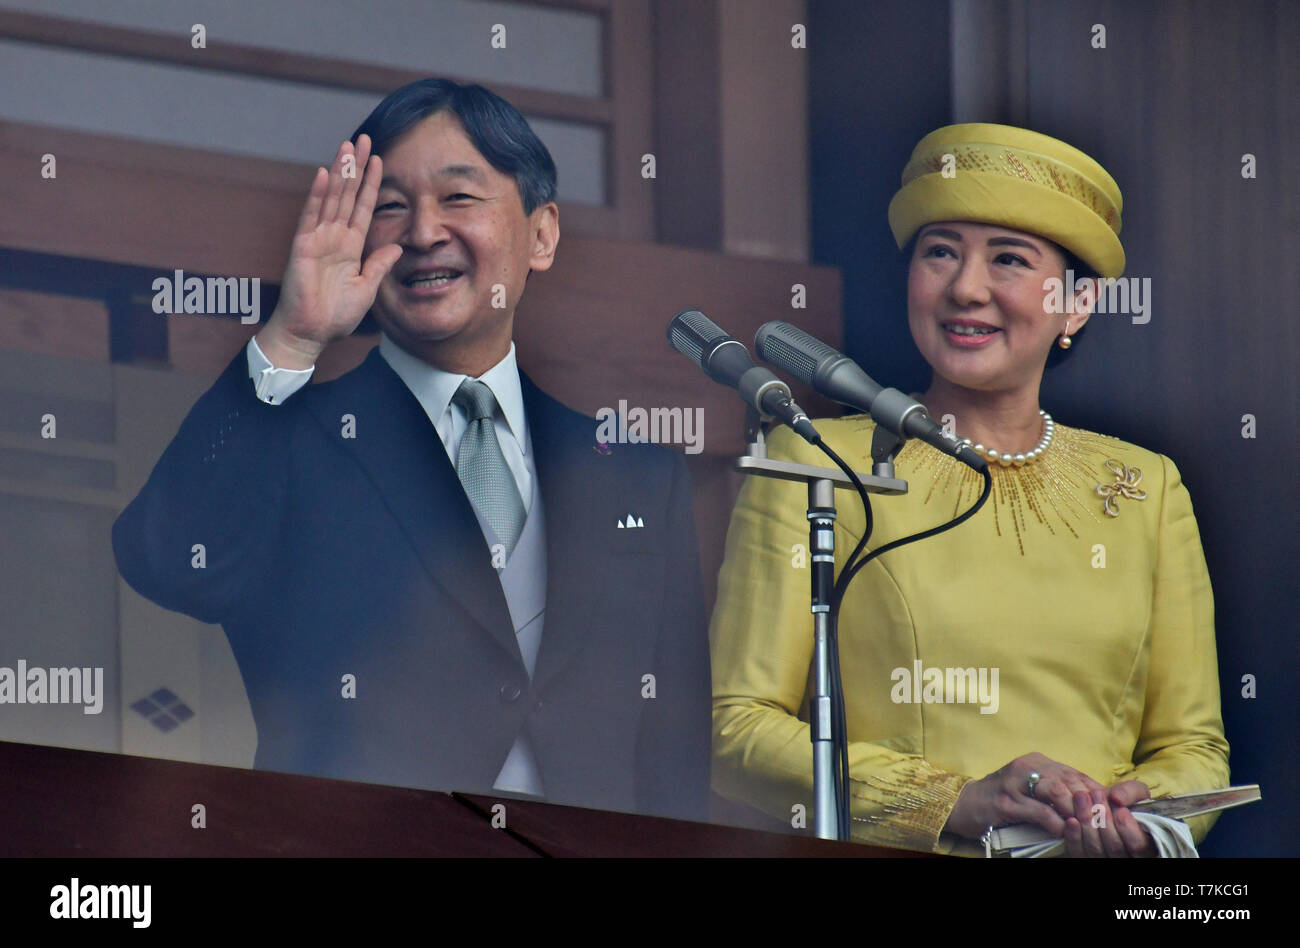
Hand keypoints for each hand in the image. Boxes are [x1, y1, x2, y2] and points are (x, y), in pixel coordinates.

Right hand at [257, 134, 403, 368]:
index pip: (364, 208)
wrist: (311, 333)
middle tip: (364, 139)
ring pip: (331, 198)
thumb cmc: (336, 315)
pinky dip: (318, 194)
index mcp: (351, 247)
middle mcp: (334, 237)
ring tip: (347, 146)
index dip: (372, 185)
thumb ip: (379, 264)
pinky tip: (325, 173)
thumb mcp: (367, 288)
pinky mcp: (303, 246)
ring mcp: (318, 239)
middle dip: (356, 168)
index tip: (381, 160)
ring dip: (340, 172)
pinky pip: (312, 216)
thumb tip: (396, 245)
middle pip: (347, 194)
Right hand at [944, 752, 1106, 839]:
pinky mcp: (1005, 801)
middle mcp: (1027, 766)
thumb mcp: (1031, 789)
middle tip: (1102, 821)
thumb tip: (1092, 804)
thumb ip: (1056, 791)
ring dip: (1074, 810)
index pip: (1075, 774)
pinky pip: (1038, 811)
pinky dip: (1054, 822)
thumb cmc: (1002, 799)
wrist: (965, 805)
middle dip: (1089, 802)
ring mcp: (1014, 782)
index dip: (1096, 792)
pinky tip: (1063, 830)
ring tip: (1084, 825)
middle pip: (1068, 780)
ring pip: (1056, 791)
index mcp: (1037, 762)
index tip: (1109, 809)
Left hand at [1063, 786, 1155, 856]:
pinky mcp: (1085, 858)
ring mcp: (1105, 860)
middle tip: (1095, 793)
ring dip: (1087, 822)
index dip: (1126, 825)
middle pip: (1114, 846)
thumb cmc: (1123, 803)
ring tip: (1081, 797)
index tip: (1118, 805)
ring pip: (1095, 849)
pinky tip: (1071, 820)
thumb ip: (1131, 792)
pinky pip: (1079, 853)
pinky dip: (1074, 837)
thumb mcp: (1135, 794)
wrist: (1102, 807)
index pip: (1137, 844)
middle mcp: (1125, 857)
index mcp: (1144, 845)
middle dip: (1103, 818)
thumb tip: (1117, 799)